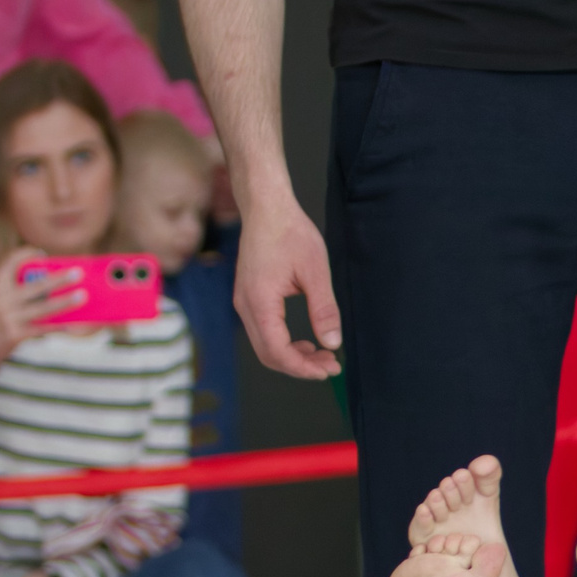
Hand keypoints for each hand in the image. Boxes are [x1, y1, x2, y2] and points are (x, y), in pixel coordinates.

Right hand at [0, 248, 84, 369]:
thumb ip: (17, 286)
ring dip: (64, 302)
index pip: (9, 263)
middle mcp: (1, 299)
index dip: (25, 255)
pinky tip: (74, 323)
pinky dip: (59, 325)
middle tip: (78, 273)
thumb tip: (52, 278)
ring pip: (42, 308)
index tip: (42, 253)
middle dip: (58, 279)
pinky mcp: (16, 334)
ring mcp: (8, 317)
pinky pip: (42, 328)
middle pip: (35, 286)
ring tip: (83, 296)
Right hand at [233, 195, 341, 377]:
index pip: (277, 350)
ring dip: (292, 356)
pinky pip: (263, 332)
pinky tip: (305, 342)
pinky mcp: (248, 298)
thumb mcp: (315, 271)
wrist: (266, 207)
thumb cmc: (289, 232)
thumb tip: (332, 343)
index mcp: (260, 300)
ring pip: (264, 346)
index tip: (328, 369)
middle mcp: (246, 305)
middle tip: (330, 366)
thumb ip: (324, 309)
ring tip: (322, 356)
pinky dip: (283, 343)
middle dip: (300, 366)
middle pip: (268, 355)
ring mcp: (244, 302)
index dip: (303, 367)